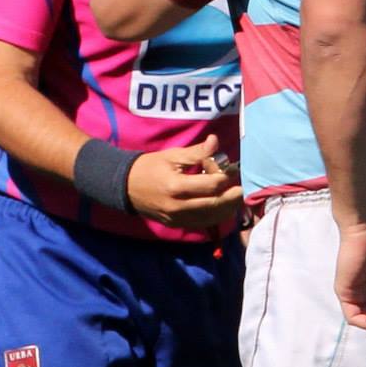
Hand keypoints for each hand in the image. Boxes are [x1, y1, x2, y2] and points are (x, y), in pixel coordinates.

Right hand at [125, 134, 242, 232]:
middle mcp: (178, 206)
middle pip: (215, 205)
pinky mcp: (176, 224)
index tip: (226, 169)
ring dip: (227, 208)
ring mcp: (177, 218)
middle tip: (240, 188)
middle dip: (231, 196)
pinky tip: (221, 207)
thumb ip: (197, 152)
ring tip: (234, 198)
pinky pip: (202, 223)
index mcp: (176, 186)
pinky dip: (215, 216)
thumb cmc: (148, 167)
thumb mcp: (171, 155)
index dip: (223, 177)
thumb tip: (216, 142)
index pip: (211, 186)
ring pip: (211, 218)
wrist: (124, 187)